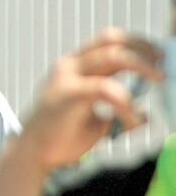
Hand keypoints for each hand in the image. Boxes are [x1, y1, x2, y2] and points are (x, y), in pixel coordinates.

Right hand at [20, 29, 163, 172]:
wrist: (33, 155)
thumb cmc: (62, 138)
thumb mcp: (95, 117)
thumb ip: (115, 107)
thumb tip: (146, 111)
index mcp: (74, 67)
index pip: (109, 41)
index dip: (138, 44)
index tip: (160, 56)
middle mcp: (69, 66)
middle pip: (113, 40)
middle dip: (144, 48)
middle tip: (165, 65)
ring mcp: (67, 77)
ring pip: (114, 55)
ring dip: (143, 66)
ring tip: (160, 80)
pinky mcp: (68, 94)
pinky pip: (107, 89)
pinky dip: (127, 104)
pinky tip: (133, 121)